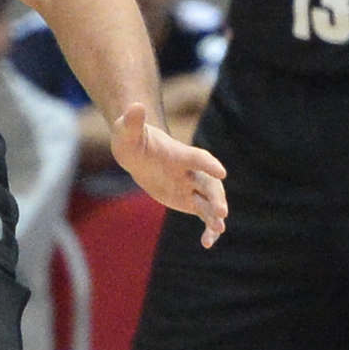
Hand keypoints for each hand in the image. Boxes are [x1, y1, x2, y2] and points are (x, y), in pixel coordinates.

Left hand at [110, 100, 229, 246]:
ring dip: (215, 217)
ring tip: (218, 232)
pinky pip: (203, 215)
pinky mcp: (189, 200)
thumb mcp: (127, 132)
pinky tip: (208, 243)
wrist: (139, 153)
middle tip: (222, 212)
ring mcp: (192, 186)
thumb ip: (132, 122)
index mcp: (179, 154)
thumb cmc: (133, 139)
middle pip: (209, 184)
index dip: (208, 164)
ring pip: (209, 202)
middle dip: (216, 197)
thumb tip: (134, 106)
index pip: (197, 158)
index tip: (221, 171)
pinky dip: (207, 228)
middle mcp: (191, 171)